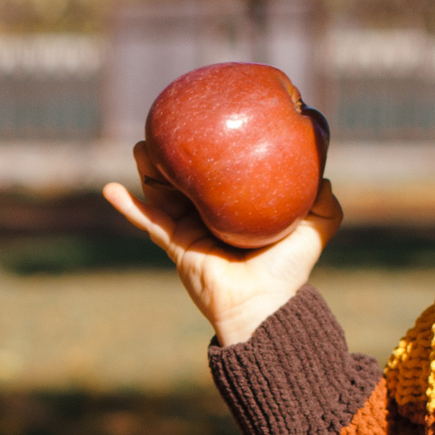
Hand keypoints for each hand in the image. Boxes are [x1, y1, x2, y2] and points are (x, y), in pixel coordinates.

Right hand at [105, 141, 340, 347]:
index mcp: (238, 214)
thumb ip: (324, 203)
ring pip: (163, 195)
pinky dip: (128, 207)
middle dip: (177, 158)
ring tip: (142, 146)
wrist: (262, 304)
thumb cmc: (287, 271)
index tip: (210, 130)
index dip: (216, 157)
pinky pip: (148, 222)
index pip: (223, 180)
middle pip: (188, 182)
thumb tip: (322, 174)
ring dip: (149, 171)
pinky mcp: (176, 246)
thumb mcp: (316, 229)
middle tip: (171, 131)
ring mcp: (190, 232)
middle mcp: (211, 220)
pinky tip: (110, 189)